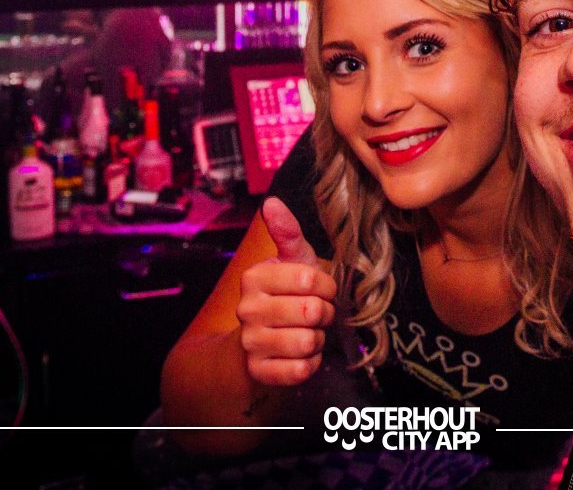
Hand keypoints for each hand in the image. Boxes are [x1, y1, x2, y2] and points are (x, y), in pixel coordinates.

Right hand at [237, 197, 336, 385]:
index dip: (327, 286)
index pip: (311, 278)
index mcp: (254, 277)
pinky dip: (310, 363)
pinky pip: (300, 369)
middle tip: (317, 313)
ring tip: (308, 331)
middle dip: (325, 313)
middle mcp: (246, 309)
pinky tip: (301, 354)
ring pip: (307, 341)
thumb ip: (287, 232)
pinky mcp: (258, 371)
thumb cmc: (286, 294)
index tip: (322, 289)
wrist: (259, 340)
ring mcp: (250, 342)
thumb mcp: (292, 260)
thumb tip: (271, 201)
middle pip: (311, 311)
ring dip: (317, 338)